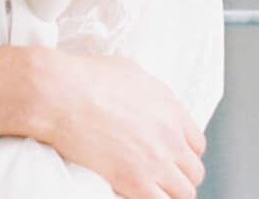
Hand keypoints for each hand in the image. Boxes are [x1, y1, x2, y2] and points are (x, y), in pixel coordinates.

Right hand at [30, 50, 207, 198]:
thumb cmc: (86, 78)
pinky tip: (139, 195)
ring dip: (171, 194)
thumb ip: (149, 94)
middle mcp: (170, 136)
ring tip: (154, 191)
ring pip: (184, 194)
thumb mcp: (130, 73)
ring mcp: (155, 161)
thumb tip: (147, 102)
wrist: (61, 94)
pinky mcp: (135, 181)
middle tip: (164, 179)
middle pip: (194, 171)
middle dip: (181, 177)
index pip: (197, 144)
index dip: (184, 154)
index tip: (173, 159)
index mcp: (170, 108)